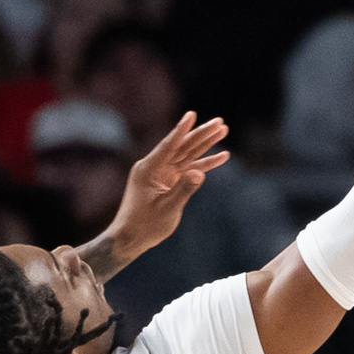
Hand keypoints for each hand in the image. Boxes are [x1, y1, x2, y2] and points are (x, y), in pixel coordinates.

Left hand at [101, 112, 229, 266]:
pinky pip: (190, 169)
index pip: (168, 145)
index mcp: (148, 169)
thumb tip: (199, 173)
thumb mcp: (166, 208)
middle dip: (202, 134)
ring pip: (188, 154)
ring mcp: (163, 173)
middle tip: (220, 121)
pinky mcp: (170, 182)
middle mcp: (155, 167)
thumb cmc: (144, 225)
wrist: (131, 237)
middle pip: (182, 146)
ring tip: (223, 130)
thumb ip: (183, 190)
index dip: (181, 130)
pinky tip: (222, 157)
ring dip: (205, 144)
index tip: (192, 115)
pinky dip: (205, 164)